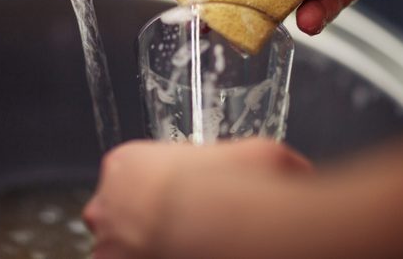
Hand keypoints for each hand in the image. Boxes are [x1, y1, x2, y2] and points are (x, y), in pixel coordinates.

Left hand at [83, 138, 312, 258]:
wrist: (207, 224)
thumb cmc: (220, 187)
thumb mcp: (255, 153)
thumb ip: (271, 160)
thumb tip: (296, 169)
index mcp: (124, 164)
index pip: (136, 175)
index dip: (166, 189)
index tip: (187, 200)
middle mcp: (106, 202)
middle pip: (123, 213)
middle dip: (149, 222)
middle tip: (185, 228)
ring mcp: (106, 242)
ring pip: (122, 247)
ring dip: (147, 249)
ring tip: (183, 248)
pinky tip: (178, 255)